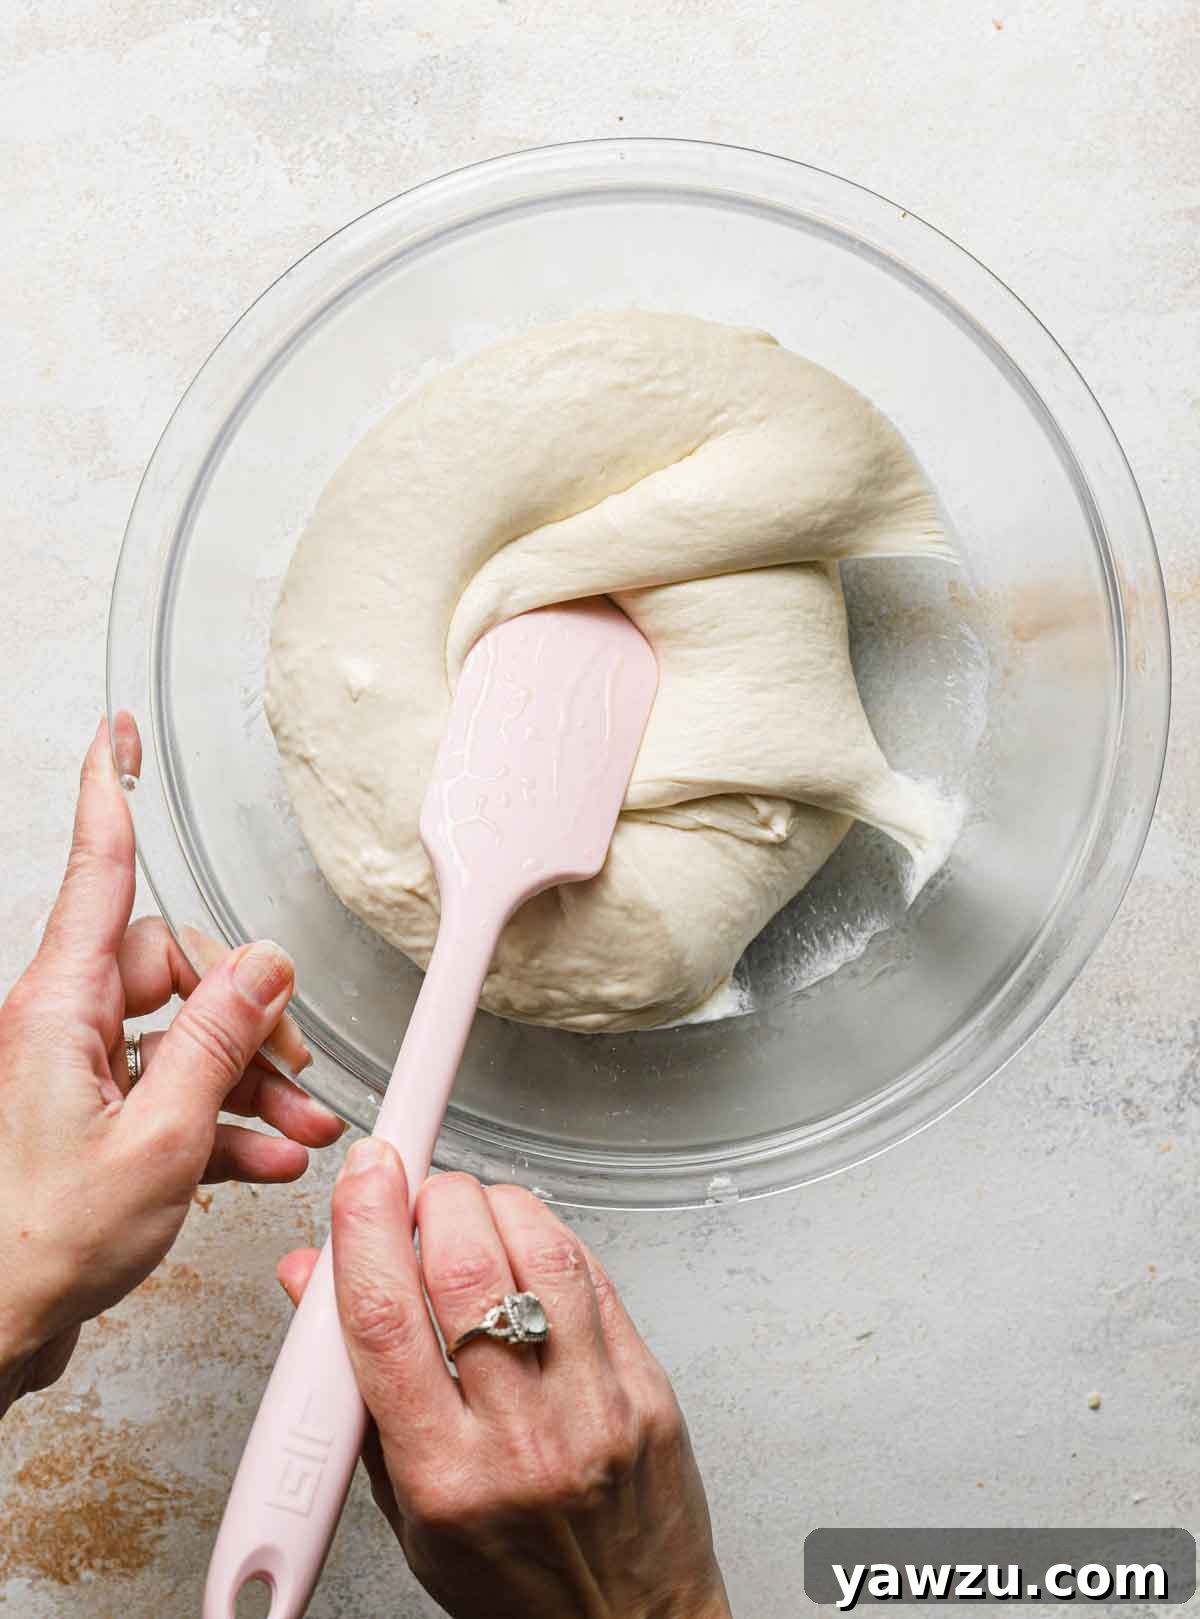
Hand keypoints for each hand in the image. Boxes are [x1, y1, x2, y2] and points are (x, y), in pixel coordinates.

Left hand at [0, 716, 343, 1414]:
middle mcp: (62, 1028)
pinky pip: (173, 1093)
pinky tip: (267, 1156)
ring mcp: (76, 1075)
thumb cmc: (36, 1245)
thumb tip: (265, 966)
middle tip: (292, 1066)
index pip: (97, 870)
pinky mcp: (93, 1121)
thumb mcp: (160, 1138)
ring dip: (249, 1081)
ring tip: (301, 1126)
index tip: (116, 734)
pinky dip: (225, 1122)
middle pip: (175, 968)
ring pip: (182, 1038)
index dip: (109, 791)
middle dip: (247, 1013)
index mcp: (59, 1008)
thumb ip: (218, 1042)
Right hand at [279, 1145, 730, 1618]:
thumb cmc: (508, 1584)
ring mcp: (595, 1408)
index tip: (364, 1174)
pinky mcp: (647, 1388)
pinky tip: (527, 1246)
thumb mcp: (403, 1506)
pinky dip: (550, 1239)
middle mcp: (523, 1438)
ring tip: (471, 1213)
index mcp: (443, 1475)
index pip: (386, 1319)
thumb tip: (310, 1279)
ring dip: (496, 1205)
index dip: (367, 1226)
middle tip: (417, 1194)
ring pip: (542, 1253)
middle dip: (434, 1198)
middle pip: (468, 1266)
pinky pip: (595, 1278)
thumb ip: (354, 1389)